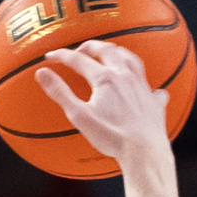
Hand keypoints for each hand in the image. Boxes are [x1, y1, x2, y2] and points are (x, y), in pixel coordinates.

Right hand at [40, 40, 181, 196]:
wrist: (143, 150)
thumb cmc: (111, 135)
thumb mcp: (78, 115)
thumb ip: (60, 92)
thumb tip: (42, 73)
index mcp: (105, 78)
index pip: (79, 60)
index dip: (62, 56)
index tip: (50, 56)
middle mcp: (125, 75)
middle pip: (107, 51)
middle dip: (91, 47)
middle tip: (80, 49)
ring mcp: (142, 85)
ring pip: (130, 59)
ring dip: (117, 53)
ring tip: (110, 54)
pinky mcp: (154, 100)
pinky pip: (151, 85)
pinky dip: (144, 82)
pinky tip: (144, 88)